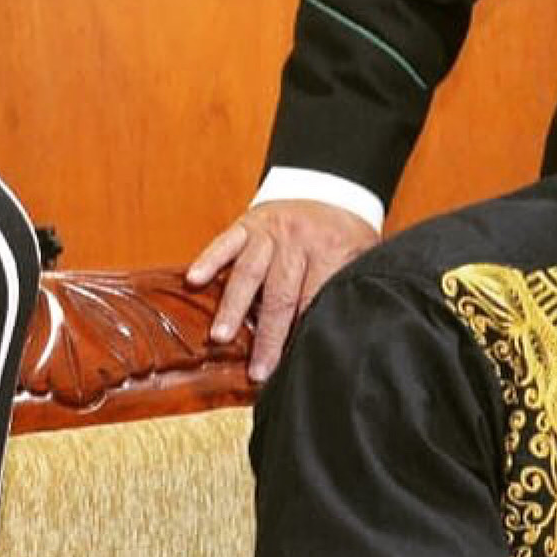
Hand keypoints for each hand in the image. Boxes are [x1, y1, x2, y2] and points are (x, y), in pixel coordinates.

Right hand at [187, 199, 378, 380]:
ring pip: (249, 271)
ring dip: (233, 306)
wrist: (330, 187)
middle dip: (268, 336)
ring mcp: (270, 230)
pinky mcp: (247, 222)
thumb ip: (349, 288)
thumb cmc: (344, 234)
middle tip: (258, 369)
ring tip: (221, 336)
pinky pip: (225, 241)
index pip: (313, 300)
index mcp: (331, 251)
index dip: (302, 335)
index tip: (293, 366)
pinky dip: (209, 260)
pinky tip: (195, 280)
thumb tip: (347, 334)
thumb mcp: (361, 256)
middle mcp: (298, 240)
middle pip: (281, 294)